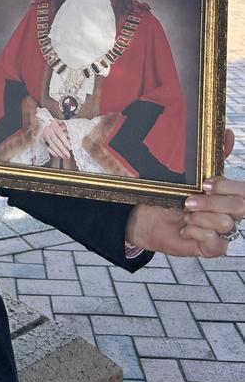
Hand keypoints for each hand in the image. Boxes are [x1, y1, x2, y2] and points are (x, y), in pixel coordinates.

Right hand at [40, 119, 70, 159]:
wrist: (43, 123)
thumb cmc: (55, 125)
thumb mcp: (60, 123)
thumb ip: (66, 128)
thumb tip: (71, 135)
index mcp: (54, 125)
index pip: (60, 134)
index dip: (65, 141)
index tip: (69, 148)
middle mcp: (48, 129)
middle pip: (56, 141)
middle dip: (62, 149)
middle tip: (68, 155)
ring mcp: (43, 135)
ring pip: (51, 145)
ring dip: (58, 152)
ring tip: (64, 157)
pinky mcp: (40, 140)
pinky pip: (46, 147)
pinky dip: (52, 152)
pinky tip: (57, 155)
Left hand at [126, 129, 243, 257]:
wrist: (146, 216)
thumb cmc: (169, 194)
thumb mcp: (187, 175)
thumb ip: (210, 158)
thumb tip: (228, 133)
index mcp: (226, 194)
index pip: (244, 192)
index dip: (229, 186)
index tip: (205, 184)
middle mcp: (228, 213)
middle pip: (239, 207)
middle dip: (212, 203)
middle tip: (188, 201)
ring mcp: (221, 231)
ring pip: (226, 224)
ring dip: (201, 218)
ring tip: (184, 215)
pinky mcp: (211, 248)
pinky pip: (218, 245)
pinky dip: (198, 234)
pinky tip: (184, 229)